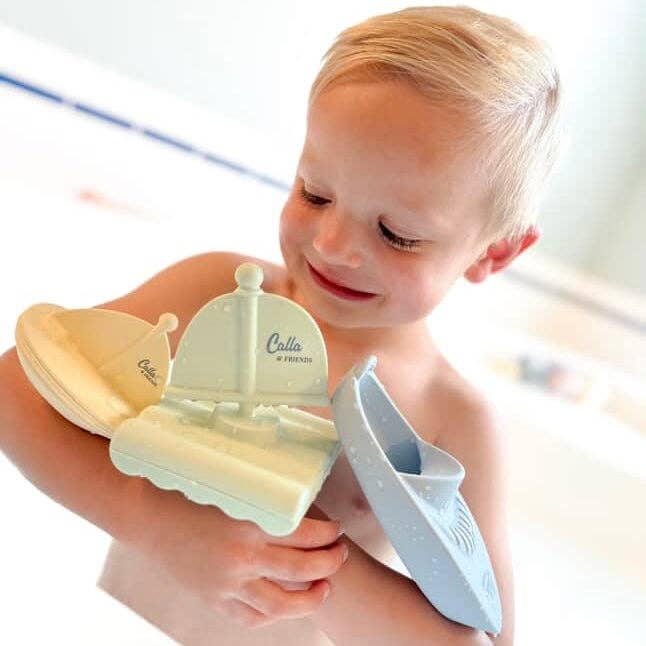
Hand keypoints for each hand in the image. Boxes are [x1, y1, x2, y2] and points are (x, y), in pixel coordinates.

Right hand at [128, 480, 346, 629]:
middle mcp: (242, 557)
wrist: (148, 515)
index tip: (338, 530)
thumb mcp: (234, 488)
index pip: (306, 535)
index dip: (329, 534)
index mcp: (250, 524)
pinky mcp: (214, 598)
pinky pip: (250, 616)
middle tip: (341, 555)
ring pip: (281, 603)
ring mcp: (228, 583)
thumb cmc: (191, 491)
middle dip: (330, 563)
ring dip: (309, 599)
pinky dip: (272, 614)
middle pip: (302, 569)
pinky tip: (284, 605)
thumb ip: (265, 500)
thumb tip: (300, 499)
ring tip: (324, 589)